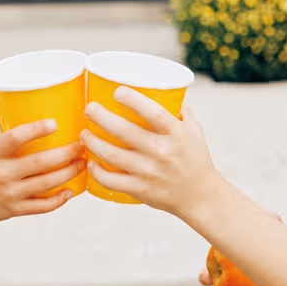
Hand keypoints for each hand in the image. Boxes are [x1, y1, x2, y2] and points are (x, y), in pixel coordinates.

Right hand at [0, 119, 85, 222]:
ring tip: (82, 164)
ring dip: (68, 173)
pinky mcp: (15, 209)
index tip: (54, 123)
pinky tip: (70, 190)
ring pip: (46, 184)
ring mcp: (9, 193)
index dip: (34, 130)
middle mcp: (2, 173)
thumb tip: (43, 118)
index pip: (13, 138)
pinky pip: (42, 206)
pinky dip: (59, 199)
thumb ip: (12, 136)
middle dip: (66, 153)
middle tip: (81, 145)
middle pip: (39, 163)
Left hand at [78, 89, 224, 216]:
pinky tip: (92, 162)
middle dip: (100, 117)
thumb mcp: (195, 131)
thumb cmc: (197, 159)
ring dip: (93, 142)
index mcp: (177, 134)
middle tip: (90, 109)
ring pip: (112, 155)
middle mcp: (163, 152)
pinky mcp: (141, 190)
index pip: (154, 113)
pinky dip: (97, 171)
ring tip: (85, 134)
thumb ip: (179, 110)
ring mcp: (150, 172)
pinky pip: (112, 181)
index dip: (133, 99)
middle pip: (124, 131)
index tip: (117, 91)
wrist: (201, 197)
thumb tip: (164, 89)